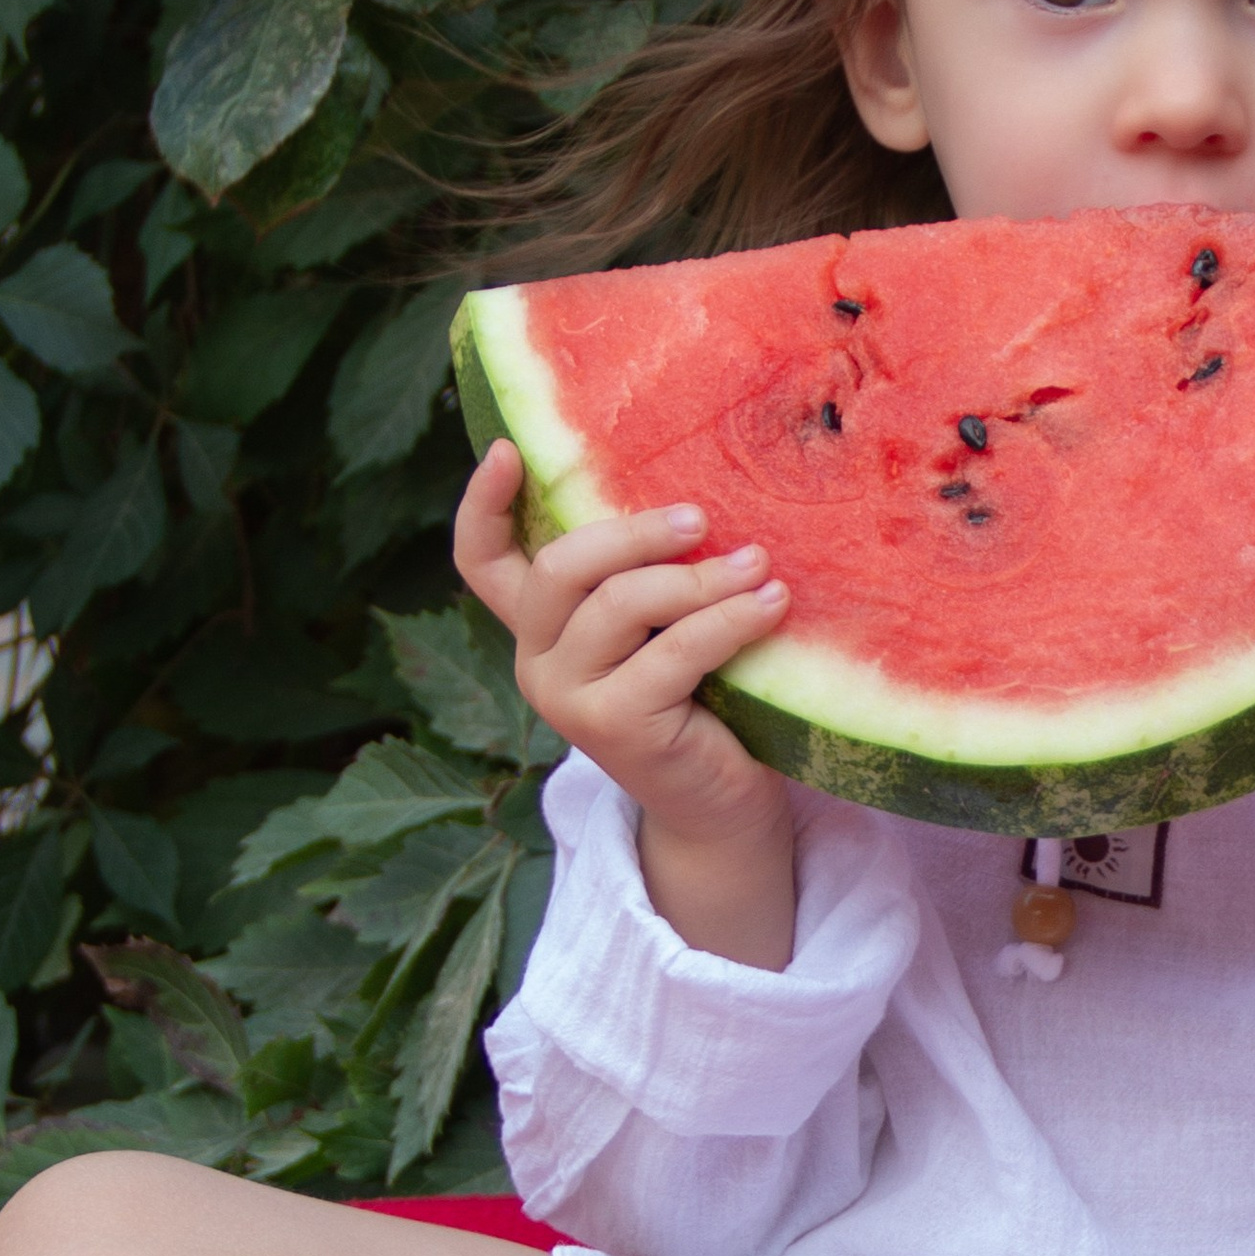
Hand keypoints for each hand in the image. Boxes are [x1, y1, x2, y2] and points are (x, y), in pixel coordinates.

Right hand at [455, 446, 797, 963]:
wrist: (718, 805)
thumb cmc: (701, 701)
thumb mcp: (661, 630)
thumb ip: (648, 580)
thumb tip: (693, 498)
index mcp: (539, 630)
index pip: (482, 562)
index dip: (482, 504)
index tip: (509, 450)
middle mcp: (536, 663)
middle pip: (562, 567)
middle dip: (635, 534)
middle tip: (702, 521)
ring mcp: (567, 699)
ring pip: (621, 605)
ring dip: (699, 579)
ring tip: (759, 565)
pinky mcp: (613, 726)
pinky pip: (674, 651)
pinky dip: (728, 620)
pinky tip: (772, 604)